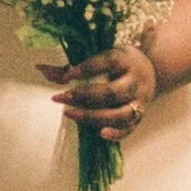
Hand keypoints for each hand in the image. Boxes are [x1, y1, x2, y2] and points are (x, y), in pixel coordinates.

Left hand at [40, 44, 158, 141]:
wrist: (150, 72)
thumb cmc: (116, 63)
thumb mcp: (99, 57)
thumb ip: (69, 67)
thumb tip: (40, 68)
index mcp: (125, 59)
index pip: (108, 62)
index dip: (87, 69)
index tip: (67, 75)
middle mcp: (135, 81)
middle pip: (111, 92)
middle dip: (83, 96)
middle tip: (60, 98)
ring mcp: (139, 101)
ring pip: (119, 114)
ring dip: (93, 116)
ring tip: (69, 113)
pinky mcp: (140, 117)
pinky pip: (129, 129)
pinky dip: (116, 133)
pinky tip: (99, 133)